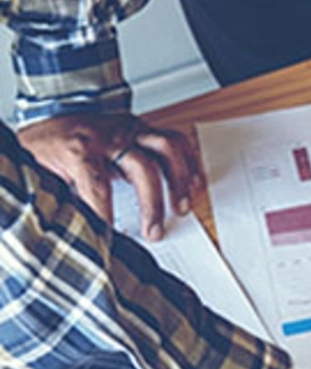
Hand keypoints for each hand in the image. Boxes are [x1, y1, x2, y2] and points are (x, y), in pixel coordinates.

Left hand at [17, 114, 201, 240]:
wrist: (51, 111)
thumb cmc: (47, 144)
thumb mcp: (39, 170)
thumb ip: (56, 196)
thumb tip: (70, 227)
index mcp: (79, 148)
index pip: (98, 186)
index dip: (105, 215)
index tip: (109, 239)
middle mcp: (110, 136)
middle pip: (143, 168)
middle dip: (152, 204)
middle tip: (154, 232)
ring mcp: (130, 130)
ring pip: (167, 148)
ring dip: (180, 180)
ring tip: (181, 207)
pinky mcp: (143, 129)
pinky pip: (176, 141)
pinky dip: (189, 163)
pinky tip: (194, 183)